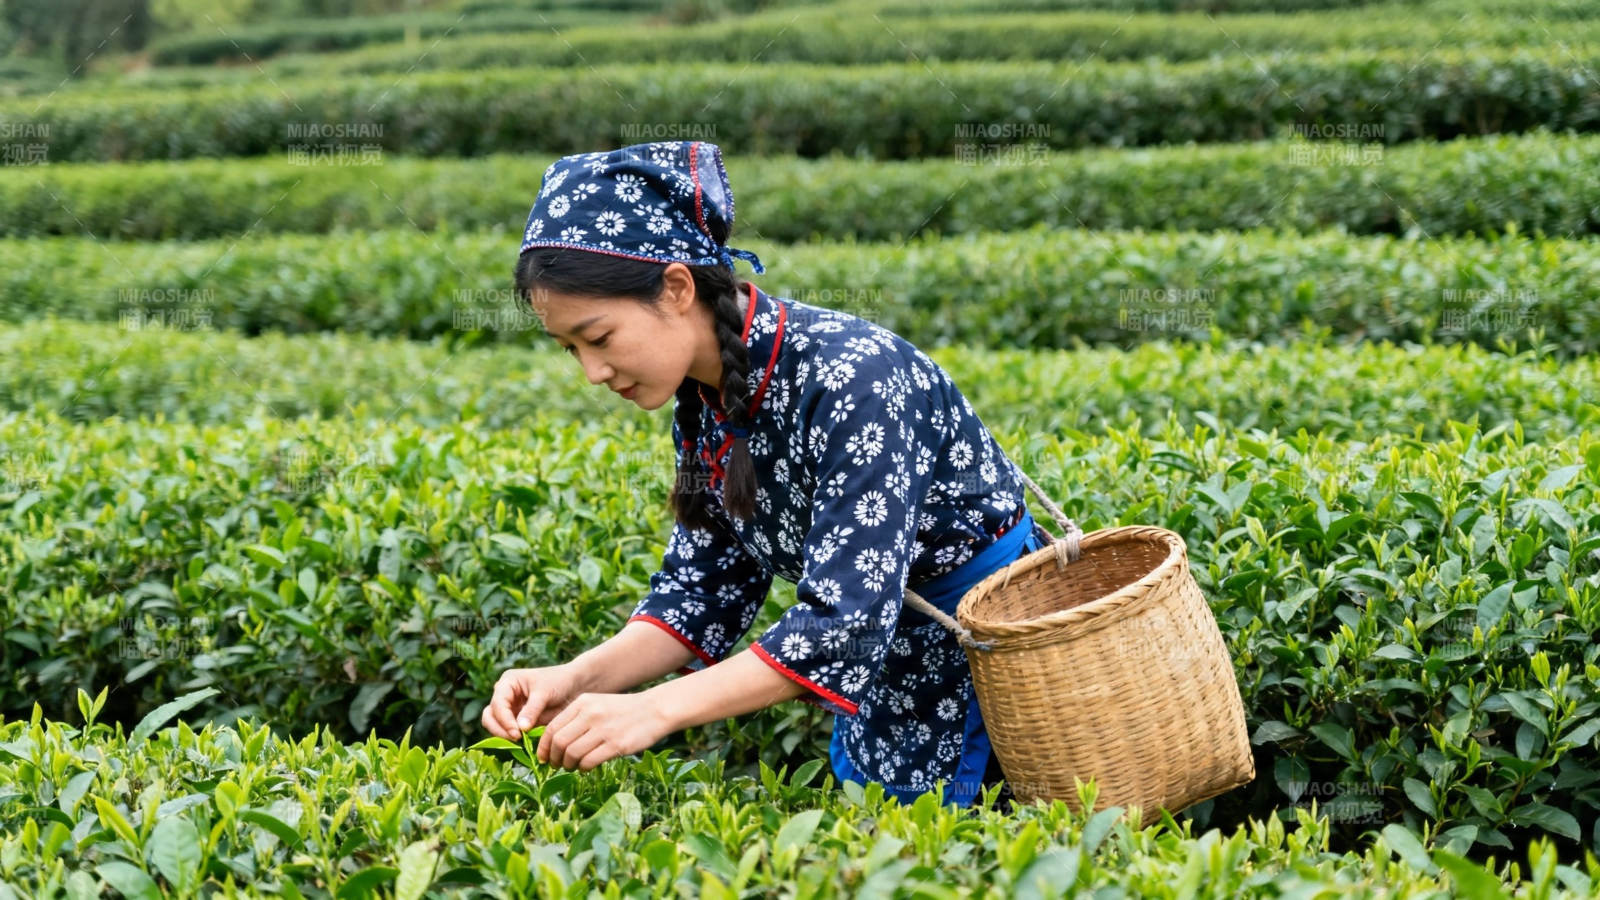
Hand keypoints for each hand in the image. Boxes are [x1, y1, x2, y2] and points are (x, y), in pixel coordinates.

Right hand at [482, 664, 582, 741]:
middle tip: (515, 739)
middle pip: (489, 716)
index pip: (497, 704)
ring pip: (495, 726)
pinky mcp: (516, 721)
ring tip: (520, 743)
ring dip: (503, 736)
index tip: (516, 733)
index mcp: (507, 683)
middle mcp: (504, 696)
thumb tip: (520, 729)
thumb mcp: (544, 693)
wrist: (573, 686)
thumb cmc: (559, 682)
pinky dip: (512, 739)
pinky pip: (508, 732)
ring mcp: (509, 709)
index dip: (504, 720)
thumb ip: (532, 710)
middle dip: (499, 729)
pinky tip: (524, 744)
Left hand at [537, 692, 673, 771]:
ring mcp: (603, 729)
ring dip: (568, 765)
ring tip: (573, 767)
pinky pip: (589, 761)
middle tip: (557, 765)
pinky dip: (583, 768)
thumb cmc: (623, 711)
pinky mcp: (616, 744)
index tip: (544, 758)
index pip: (552, 728)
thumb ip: (577, 718)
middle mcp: (590, 714)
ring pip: (572, 754)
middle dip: (554, 758)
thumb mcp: (597, 704)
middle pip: (559, 742)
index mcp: (582, 703)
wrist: (655, 710)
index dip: (544, 747)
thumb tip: (554, 742)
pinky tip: (586, 767)